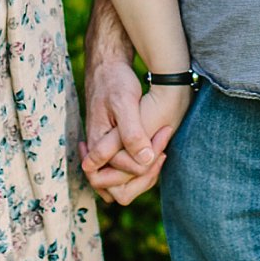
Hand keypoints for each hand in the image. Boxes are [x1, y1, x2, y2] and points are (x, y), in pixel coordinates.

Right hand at [80, 11, 153, 197]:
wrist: (107, 68)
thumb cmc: (115, 81)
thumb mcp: (124, 102)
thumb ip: (132, 132)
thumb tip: (146, 160)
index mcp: (96, 146)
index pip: (119, 176)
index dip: (144, 165)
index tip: (163, 140)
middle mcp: (97, 156)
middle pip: (117, 192)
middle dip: (144, 177)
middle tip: (163, 152)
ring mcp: (104, 155)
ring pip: (121, 187)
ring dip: (144, 176)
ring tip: (162, 151)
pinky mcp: (113, 150)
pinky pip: (125, 174)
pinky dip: (143, 168)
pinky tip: (158, 149)